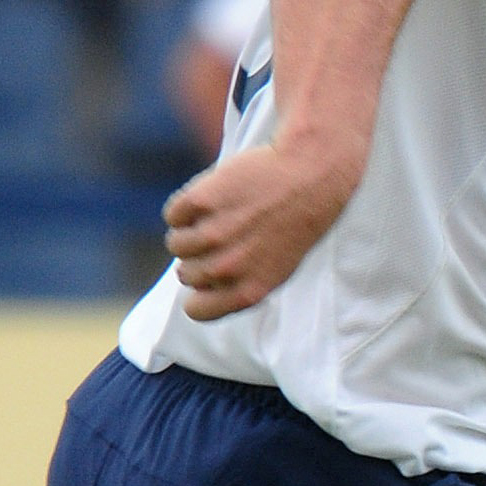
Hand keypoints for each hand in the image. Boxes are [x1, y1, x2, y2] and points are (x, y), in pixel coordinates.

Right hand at [165, 134, 362, 318]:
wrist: (311, 175)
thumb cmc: (297, 222)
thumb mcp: (278, 268)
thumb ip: (241, 283)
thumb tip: (200, 287)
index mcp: (249, 291)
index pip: (196, 310)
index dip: (201, 292)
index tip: (213, 277)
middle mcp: (228, 268)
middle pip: (185, 274)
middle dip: (201, 257)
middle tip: (229, 236)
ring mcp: (212, 234)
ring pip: (175, 244)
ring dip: (192, 230)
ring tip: (224, 216)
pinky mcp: (200, 201)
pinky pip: (174, 214)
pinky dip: (189, 206)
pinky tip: (218, 197)